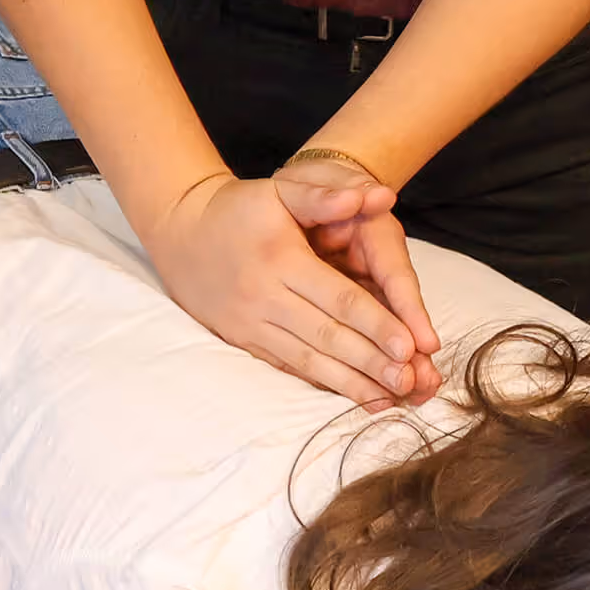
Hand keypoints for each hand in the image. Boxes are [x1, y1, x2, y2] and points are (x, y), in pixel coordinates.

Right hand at [143, 174, 433, 408]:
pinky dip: (321, 383)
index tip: (409, 345)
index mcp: (280, 261)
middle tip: (409, 381)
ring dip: (349, 383)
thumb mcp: (279, 190)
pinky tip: (349, 395)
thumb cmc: (238, 209)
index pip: (338, 299)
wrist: (180, 232)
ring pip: (308, 360)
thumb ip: (324, 195)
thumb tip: (377, 195)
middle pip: (327, 337)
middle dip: (370, 362)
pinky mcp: (243, 341)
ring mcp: (250, 325)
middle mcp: (264, 299)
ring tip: (388, 399)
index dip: (376, 323)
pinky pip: (288, 367)